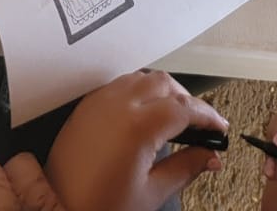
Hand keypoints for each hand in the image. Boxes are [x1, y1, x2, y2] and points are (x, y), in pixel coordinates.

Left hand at [46, 70, 225, 210]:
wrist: (58, 206)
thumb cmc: (99, 205)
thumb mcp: (151, 193)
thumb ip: (185, 169)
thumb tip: (210, 157)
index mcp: (138, 126)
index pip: (184, 109)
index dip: (208, 116)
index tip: (219, 128)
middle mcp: (119, 104)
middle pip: (165, 84)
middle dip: (188, 100)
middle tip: (200, 124)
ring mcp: (101, 101)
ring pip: (142, 78)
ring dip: (164, 91)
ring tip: (175, 117)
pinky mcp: (88, 105)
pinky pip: (121, 84)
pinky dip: (140, 91)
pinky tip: (145, 112)